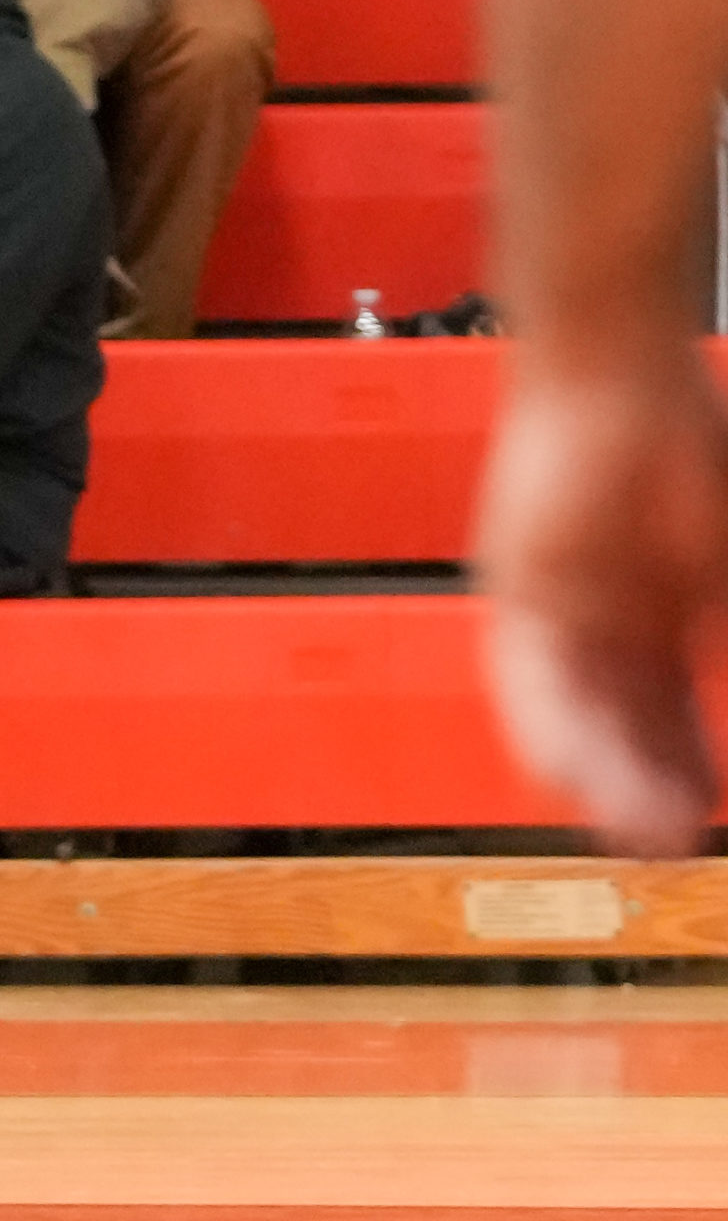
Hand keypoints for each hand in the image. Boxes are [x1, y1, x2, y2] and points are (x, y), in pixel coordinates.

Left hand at [477, 358, 727, 855]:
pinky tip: (565, 777)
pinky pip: (524, 678)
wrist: (618, 373)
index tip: (706, 822)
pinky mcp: (514, 591)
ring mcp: (556, 607)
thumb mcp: (725, 567)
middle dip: (648, 787)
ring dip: (602, 777)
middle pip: (622, 725)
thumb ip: (724, 631)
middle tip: (669, 847)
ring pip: (575, 714)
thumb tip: (725, 674)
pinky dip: (546, 728)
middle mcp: (603, 620)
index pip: (669, 712)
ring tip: (633, 834)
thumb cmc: (687, 448)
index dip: (689, 766)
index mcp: (661, 611)